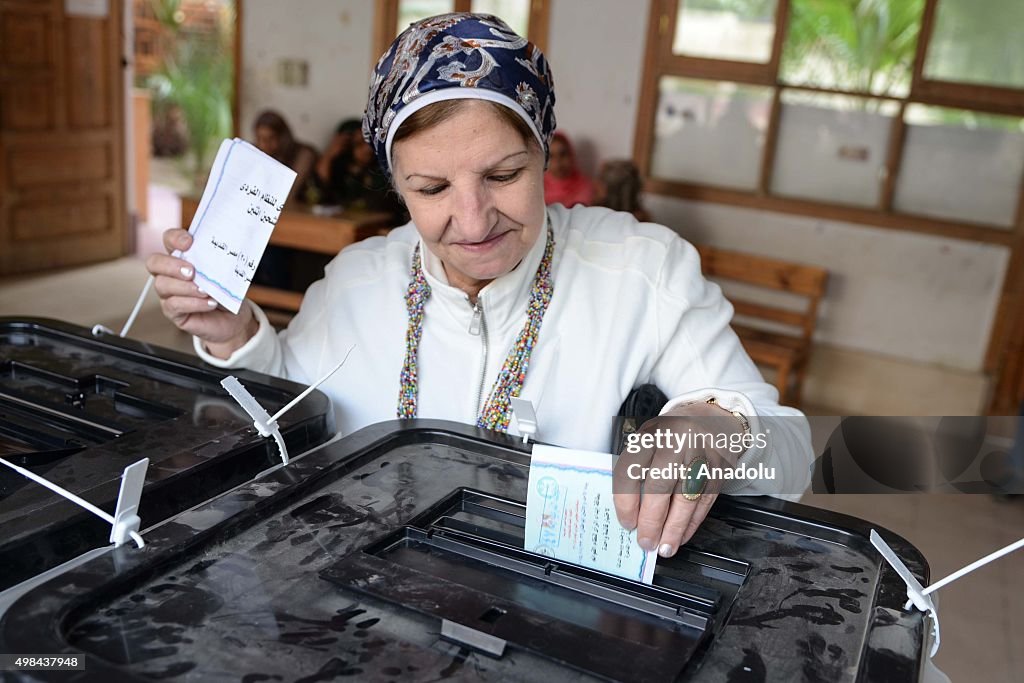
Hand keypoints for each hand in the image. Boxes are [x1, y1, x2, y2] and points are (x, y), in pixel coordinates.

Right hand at [145, 229, 256, 357]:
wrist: (234, 316)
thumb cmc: (226, 289)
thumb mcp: (224, 272)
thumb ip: (216, 261)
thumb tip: (215, 255)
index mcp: (182, 256)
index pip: (169, 239)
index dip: (175, 238)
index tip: (189, 242)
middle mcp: (170, 273)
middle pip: (154, 262)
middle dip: (171, 265)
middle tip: (191, 271)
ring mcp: (168, 293)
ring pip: (162, 285)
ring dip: (185, 287)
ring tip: (206, 291)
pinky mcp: (172, 311)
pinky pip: (173, 305)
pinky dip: (193, 303)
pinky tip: (210, 303)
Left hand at [613, 402, 743, 556]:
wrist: (713, 419)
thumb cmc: (673, 435)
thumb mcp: (649, 440)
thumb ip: (638, 470)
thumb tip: (632, 513)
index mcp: (650, 434)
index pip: (631, 470)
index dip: (626, 502)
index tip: (626, 522)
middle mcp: (675, 442)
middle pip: (659, 487)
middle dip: (651, 521)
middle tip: (645, 541)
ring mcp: (700, 456)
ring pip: (685, 499)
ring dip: (673, 529)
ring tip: (664, 547)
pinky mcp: (719, 471)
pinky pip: (704, 504)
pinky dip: (691, 524)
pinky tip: (681, 536)